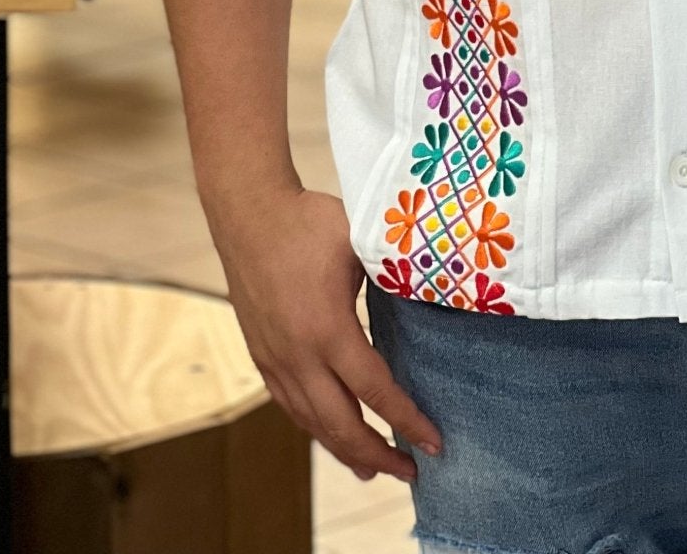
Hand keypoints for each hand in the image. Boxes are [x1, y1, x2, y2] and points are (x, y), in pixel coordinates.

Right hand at [211, 185, 442, 480]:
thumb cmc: (310, 222)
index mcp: (328, 329)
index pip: (375, 390)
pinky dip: (316, 429)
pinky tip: (332, 435)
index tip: (435, 443)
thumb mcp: (362, 243)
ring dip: (346, 451)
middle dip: (379, 456)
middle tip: (411, 472)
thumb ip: (394, 276)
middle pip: (341, 425)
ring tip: (374, 469)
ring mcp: (276, 360)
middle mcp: (298, 355)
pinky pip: (291, 407)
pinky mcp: (262, 356)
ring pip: (312, 423)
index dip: (407, 421)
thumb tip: (437, 293)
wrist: (249, 214)